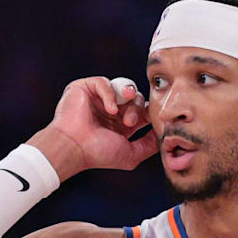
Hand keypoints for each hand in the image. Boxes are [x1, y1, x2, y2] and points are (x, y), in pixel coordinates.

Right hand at [30, 76, 157, 179]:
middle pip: (136, 98)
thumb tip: (162, 135)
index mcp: (120, 125)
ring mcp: (98, 99)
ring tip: (123, 114)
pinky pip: (105, 82)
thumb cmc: (98, 153)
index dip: (149, 113)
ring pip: (124, 87)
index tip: (151, 120)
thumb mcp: (131, 154)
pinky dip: (110, 94)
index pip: (142, 111)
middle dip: (137, 109)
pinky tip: (109, 110)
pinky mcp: (86, 88)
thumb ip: (149, 145)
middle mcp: (110, 111)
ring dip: (128, 99)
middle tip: (129, 122)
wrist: (74, 147)